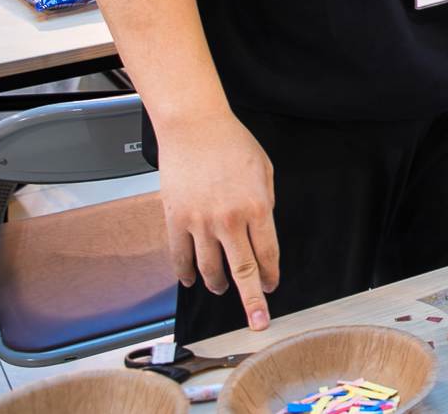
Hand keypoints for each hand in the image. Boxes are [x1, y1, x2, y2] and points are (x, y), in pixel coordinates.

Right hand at [157, 111, 279, 329]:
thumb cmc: (232, 142)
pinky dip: (185, 274)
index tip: (272, 287)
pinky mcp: (175, 219)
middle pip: (243, 272)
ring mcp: (200, 222)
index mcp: (257, 207)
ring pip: (209, 269)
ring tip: (220, 289)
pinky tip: (190, 281)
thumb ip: (265, 203)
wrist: (194, 126)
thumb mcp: (264, 170)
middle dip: (252, 301)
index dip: (270, 276)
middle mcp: (229, 220)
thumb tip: (261, 231)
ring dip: (217, 285)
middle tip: (257, 321)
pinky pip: (180, 257)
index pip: (267, 254)